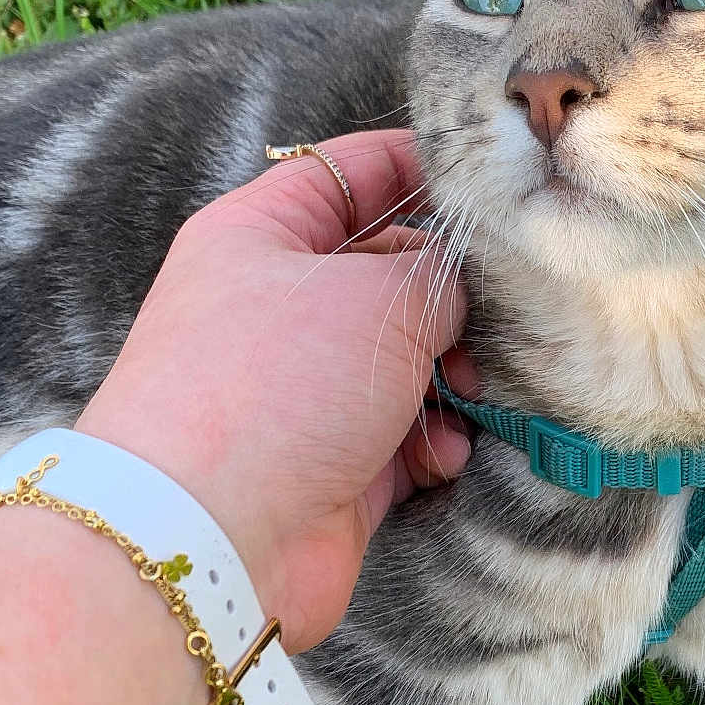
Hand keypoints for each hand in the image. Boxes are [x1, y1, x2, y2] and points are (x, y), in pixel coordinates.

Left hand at [77, 130, 468, 649]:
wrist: (210, 537)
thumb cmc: (277, 386)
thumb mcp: (375, 298)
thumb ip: (439, 276)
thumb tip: (466, 289)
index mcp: (262, 235)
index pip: (352, 172)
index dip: (422, 168)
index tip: (494, 185)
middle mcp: (279, 307)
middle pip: (392, 273)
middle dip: (454, 295)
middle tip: (494, 316)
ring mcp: (304, 391)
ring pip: (408, 360)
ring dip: (454, 375)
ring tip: (471, 391)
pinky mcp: (332, 465)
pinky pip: (405, 436)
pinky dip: (433, 442)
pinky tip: (440, 456)